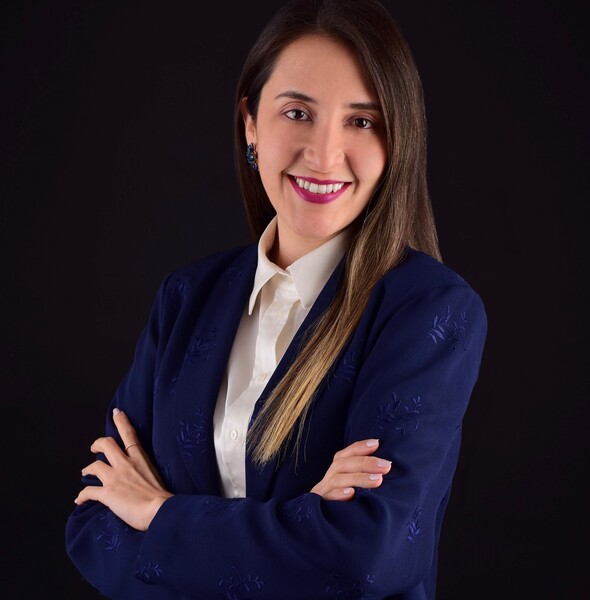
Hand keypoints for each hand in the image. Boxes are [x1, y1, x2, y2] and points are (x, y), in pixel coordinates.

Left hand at [74, 408, 172, 530]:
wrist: (160, 510)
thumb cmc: (162, 495)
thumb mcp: (155, 475)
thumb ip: (145, 471)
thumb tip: (141, 477)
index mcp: (140, 458)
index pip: (129, 434)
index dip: (121, 421)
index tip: (116, 412)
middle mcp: (126, 464)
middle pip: (107, 444)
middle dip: (98, 444)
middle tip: (94, 447)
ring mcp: (115, 477)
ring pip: (94, 466)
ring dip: (87, 469)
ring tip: (85, 472)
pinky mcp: (107, 493)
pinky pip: (88, 491)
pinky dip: (82, 496)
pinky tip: (79, 500)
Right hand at [310, 439, 391, 500]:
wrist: (320, 529)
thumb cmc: (345, 505)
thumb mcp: (353, 486)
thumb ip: (364, 475)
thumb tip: (387, 465)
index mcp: (337, 471)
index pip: (346, 454)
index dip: (360, 447)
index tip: (377, 443)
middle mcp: (329, 479)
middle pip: (342, 464)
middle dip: (365, 463)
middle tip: (386, 466)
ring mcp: (324, 493)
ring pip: (337, 479)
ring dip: (358, 478)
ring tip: (378, 480)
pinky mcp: (320, 508)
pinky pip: (328, 499)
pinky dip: (339, 495)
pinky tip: (351, 494)